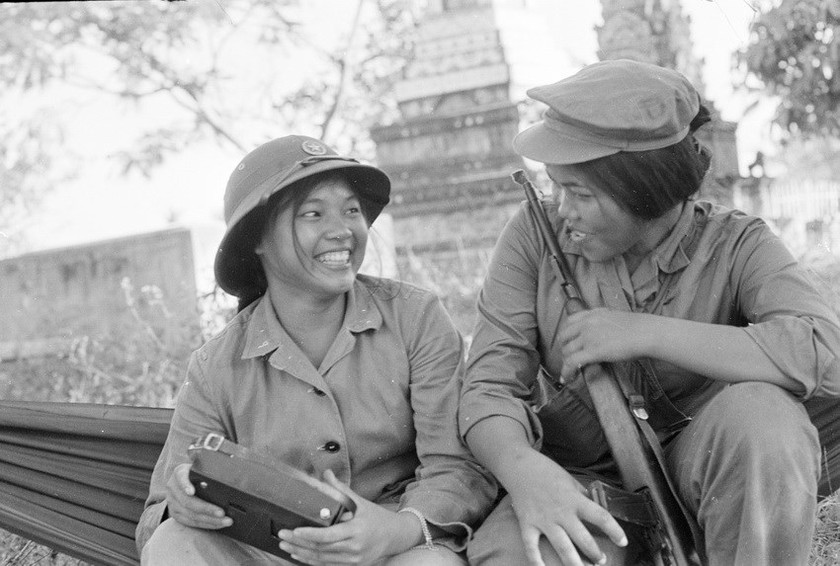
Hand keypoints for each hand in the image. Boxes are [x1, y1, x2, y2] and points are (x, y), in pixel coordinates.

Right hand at [164, 463, 231, 529]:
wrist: (186, 478)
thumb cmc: (200, 472)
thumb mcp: (202, 468)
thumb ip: (209, 472)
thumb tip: (226, 478)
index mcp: (179, 473)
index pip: (181, 478)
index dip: (186, 485)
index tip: (192, 492)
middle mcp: (172, 488)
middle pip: (188, 502)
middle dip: (207, 509)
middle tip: (223, 513)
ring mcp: (172, 502)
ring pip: (190, 515)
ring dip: (210, 520)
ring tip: (225, 521)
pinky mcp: (175, 514)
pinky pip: (190, 522)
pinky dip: (206, 524)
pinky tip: (217, 524)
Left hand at [278, 470, 421, 564]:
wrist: (395, 536)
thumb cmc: (376, 517)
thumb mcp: (360, 502)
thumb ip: (341, 489)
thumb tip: (326, 474)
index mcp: (357, 529)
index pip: (329, 535)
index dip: (310, 534)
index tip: (295, 530)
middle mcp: (354, 547)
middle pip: (321, 548)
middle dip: (299, 543)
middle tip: (282, 536)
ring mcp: (353, 559)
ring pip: (322, 559)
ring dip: (301, 553)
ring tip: (285, 545)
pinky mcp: (351, 565)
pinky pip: (327, 565)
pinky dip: (311, 561)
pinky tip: (299, 555)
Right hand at [506, 450, 625, 565]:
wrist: (520, 466)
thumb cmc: (547, 472)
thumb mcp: (571, 481)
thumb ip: (582, 497)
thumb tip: (596, 510)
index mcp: (575, 499)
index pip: (601, 517)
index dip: (615, 531)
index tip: (623, 542)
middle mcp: (561, 512)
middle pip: (583, 538)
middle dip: (595, 553)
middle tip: (602, 561)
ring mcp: (543, 520)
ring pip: (562, 547)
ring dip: (574, 562)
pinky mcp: (527, 524)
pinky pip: (531, 547)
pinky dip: (537, 561)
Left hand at [559, 308, 653, 380]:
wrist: (646, 333)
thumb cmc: (638, 328)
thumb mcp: (614, 319)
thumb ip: (602, 324)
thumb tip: (600, 336)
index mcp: (592, 314)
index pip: (569, 322)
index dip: (566, 334)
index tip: (567, 343)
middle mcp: (587, 324)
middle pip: (564, 337)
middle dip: (564, 349)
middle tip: (568, 359)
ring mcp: (588, 337)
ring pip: (567, 351)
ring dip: (565, 363)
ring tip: (569, 372)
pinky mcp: (592, 351)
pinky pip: (572, 363)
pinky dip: (567, 372)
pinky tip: (568, 378)